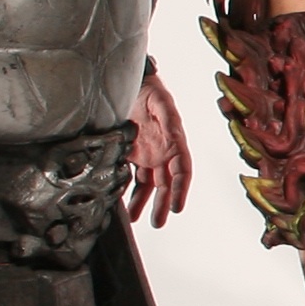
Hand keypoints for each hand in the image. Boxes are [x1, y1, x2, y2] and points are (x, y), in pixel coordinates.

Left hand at [125, 64, 191, 226]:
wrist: (131, 83)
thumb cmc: (150, 90)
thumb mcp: (161, 102)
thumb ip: (168, 119)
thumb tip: (177, 137)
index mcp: (174, 142)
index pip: (182, 172)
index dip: (180, 190)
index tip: (176, 207)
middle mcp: (163, 152)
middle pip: (166, 183)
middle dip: (163, 203)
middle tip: (158, 222)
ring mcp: (147, 155)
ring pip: (149, 184)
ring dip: (145, 202)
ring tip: (138, 219)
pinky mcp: (132, 154)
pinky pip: (132, 176)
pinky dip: (128, 190)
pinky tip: (123, 203)